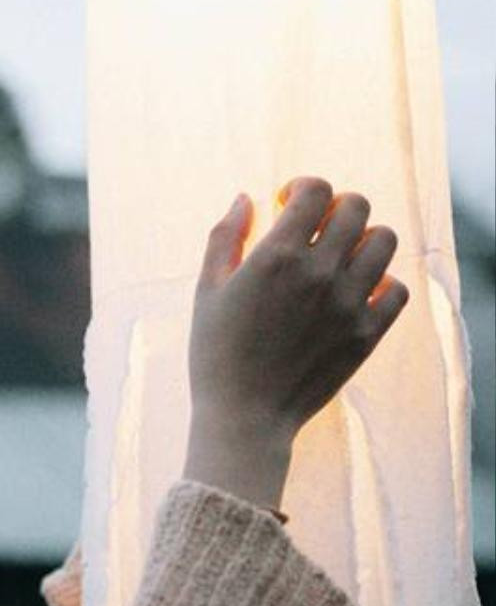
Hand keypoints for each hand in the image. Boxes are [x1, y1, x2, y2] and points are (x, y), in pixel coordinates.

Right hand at [188, 176, 408, 446]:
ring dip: (365, 240)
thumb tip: (245, 198)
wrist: (244, 417)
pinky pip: (397, 289)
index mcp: (278, 255)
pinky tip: (358, 292)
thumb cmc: (217, 354)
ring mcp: (348, 303)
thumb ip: (225, 237)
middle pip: (357, 207)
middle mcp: (319, 272)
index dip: (303, 188)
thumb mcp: (207, 291)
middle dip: (336, 208)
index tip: (288, 205)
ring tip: (343, 258)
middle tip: (318, 230)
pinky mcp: (366, 334)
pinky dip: (383, 283)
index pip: (317, 190)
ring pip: (385, 241)